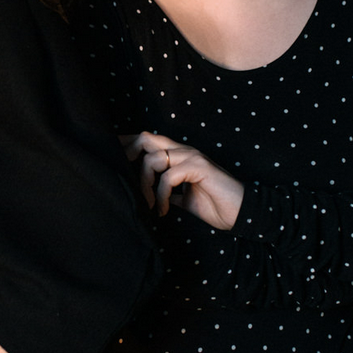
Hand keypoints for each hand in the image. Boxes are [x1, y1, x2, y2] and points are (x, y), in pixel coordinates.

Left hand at [122, 130, 244, 229]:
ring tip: (150, 204)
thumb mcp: (183, 200)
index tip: (111, 156)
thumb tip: (150, 196)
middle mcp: (184, 151)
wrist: (241, 214)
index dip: (128, 144)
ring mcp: (192, 157)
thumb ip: (168, 193)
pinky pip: (169, 176)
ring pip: (153, 158)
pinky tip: (163, 210)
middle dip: (129, 154)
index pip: (149, 140)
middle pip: (147, 138)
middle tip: (124, 178)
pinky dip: (161, 195)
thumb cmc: (215, 206)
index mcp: (179, 156)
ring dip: (145, 184)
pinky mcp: (199, 168)